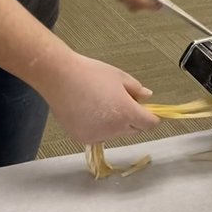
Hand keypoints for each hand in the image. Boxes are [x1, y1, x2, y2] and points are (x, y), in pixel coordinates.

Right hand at [36, 51, 159, 144]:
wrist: (59, 78)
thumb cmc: (90, 73)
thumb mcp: (119, 77)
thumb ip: (136, 89)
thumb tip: (147, 97)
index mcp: (126, 113)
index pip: (149, 124)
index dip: (151, 117)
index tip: (148, 111)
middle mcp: (114, 129)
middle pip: (134, 130)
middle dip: (132, 119)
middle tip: (121, 102)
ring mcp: (97, 136)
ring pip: (115, 134)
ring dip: (114, 124)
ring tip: (100, 104)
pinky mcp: (83, 138)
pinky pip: (98, 135)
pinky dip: (97, 127)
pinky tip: (88, 111)